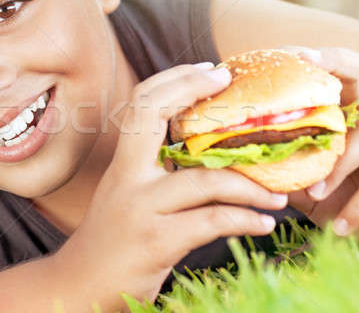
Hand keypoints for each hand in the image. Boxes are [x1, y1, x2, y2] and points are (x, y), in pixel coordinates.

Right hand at [55, 62, 287, 308]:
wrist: (78, 287)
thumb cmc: (111, 242)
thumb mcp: (126, 198)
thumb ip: (156, 174)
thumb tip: (206, 155)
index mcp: (123, 165)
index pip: (140, 104)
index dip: (174, 79)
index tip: (211, 72)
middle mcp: (126, 179)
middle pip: (152, 114)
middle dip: (192, 91)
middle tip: (231, 86)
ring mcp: (140, 208)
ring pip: (203, 181)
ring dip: (250, 185)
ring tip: (279, 195)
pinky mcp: (155, 242)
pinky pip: (211, 222)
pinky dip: (245, 221)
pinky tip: (262, 224)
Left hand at [282, 46, 358, 236]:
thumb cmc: (344, 206)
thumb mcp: (308, 186)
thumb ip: (281, 171)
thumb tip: (236, 164)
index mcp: (346, 120)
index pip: (332, 76)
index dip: (310, 59)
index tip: (281, 53)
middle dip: (333, 60)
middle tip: (306, 61)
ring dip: (335, 169)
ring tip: (314, 194)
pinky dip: (356, 208)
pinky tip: (341, 227)